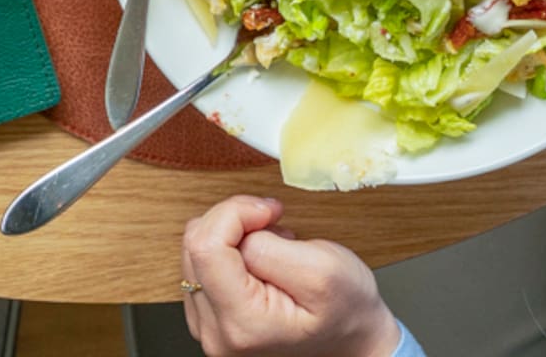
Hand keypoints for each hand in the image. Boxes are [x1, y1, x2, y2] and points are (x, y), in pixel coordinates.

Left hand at [181, 197, 400, 356]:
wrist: (351, 334)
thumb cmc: (344, 308)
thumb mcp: (321, 270)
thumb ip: (270, 248)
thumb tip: (238, 232)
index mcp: (242, 323)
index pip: (206, 247)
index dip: (235, 212)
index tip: (268, 212)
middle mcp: (216, 331)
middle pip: (196, 244)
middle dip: (235, 220)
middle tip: (274, 225)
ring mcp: (209, 325)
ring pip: (195, 247)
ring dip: (233, 232)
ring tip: (273, 246)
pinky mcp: (208, 313)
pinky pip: (201, 260)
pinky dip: (228, 245)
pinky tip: (258, 257)